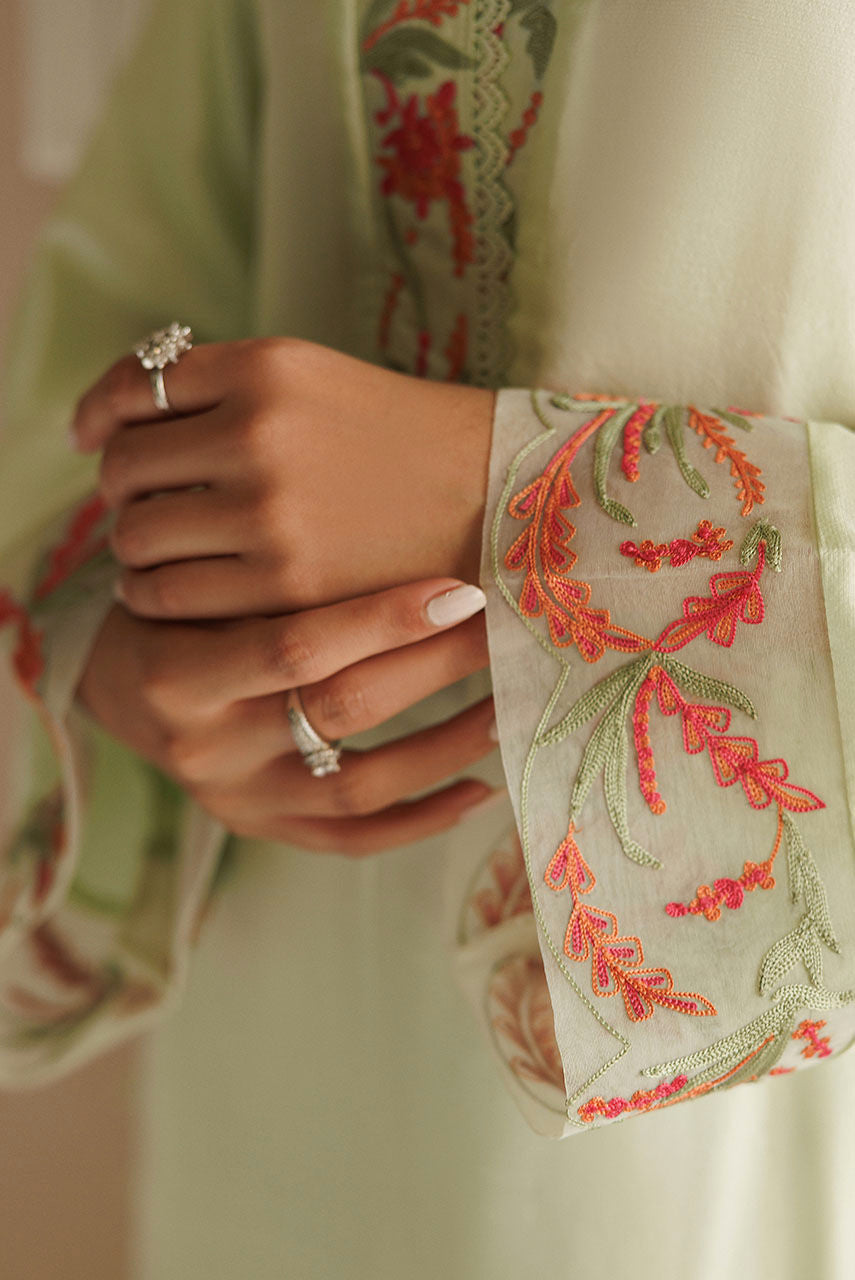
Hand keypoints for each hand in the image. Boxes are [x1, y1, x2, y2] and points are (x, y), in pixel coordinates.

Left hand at [71, 338, 494, 618]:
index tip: (92, 438)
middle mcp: (260, 432)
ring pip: (137, 534)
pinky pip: (170, 593)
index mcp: (267, 366)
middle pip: (124, 467)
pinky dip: (153, 594)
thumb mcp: (314, 379)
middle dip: (118, 489)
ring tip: (151, 554)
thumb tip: (110, 421)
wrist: (498, 503)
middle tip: (139, 505)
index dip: (100, 416)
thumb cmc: (402, 441)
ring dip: (131, 546)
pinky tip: (170, 592)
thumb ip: (220, 388)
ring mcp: (271, 513)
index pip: (136, 387)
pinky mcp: (287, 586)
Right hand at [75, 578, 498, 853]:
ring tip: (506, 705)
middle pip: (342, 709)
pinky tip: (480, 789)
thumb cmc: (167, 608)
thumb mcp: (191, 576)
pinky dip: (421, 821)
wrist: (115, 683)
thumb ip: (268, 566)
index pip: (297, 647)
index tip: (459, 587)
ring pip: (360, 785)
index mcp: (179, 674)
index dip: (385, 619)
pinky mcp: (263, 829)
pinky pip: (352, 842)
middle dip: (434, 665)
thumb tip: (400, 521)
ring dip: (445, 746)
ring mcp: (238, 800)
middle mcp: (208, 747)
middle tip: (500, 625)